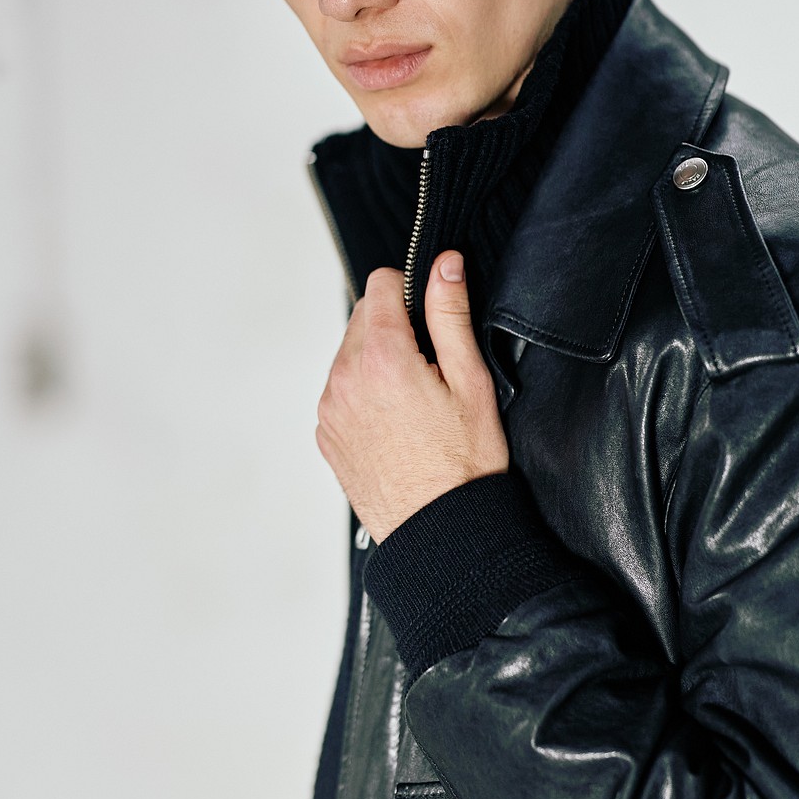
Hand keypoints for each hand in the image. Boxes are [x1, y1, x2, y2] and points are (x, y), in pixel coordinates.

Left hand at [316, 252, 509, 542]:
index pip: (381, 283)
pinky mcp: (327, 434)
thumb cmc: (465, 465)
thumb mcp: (471, 381)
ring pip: (350, 354)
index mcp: (382, 358)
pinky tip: (397, 422)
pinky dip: (365, 392)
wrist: (441, 534)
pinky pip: (342, 391)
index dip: (412, 290)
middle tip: (433, 366)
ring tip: (416, 400)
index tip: (432, 317)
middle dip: (396, 326)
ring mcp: (330, 409)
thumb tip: (445, 264)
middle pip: (364, 316)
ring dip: (378, 359)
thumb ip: (450, 314)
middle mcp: (345, 379)